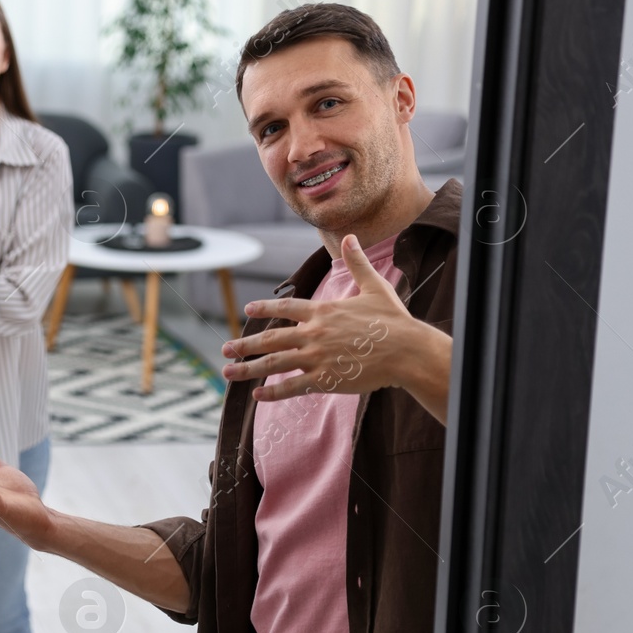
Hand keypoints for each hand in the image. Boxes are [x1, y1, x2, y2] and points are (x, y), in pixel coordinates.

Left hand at [220, 234, 414, 401]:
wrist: (408, 351)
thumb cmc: (393, 320)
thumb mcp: (374, 286)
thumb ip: (357, 263)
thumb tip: (351, 237)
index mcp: (323, 311)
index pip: (285, 309)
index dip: (264, 309)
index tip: (246, 310)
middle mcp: (314, 333)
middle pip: (271, 339)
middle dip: (245, 344)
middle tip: (225, 349)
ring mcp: (317, 357)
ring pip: (274, 364)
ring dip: (248, 369)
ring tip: (228, 373)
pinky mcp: (325, 379)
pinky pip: (292, 387)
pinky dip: (274, 391)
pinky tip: (258, 395)